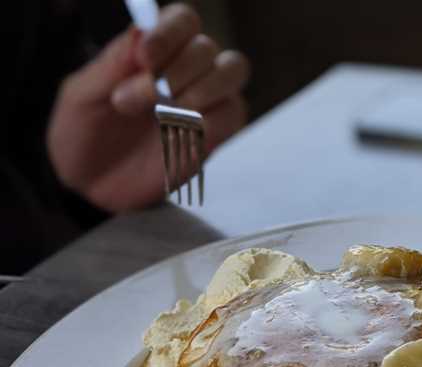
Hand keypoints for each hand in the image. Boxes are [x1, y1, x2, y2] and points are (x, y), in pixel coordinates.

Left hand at [47, 4, 249, 211]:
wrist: (90, 185)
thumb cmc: (83, 133)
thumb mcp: (82, 95)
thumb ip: (111, 64)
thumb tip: (140, 31)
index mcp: (154, 50)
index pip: (182, 20)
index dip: (169, 33)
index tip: (145, 59)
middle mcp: (186, 70)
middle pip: (206, 47)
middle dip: (173, 72)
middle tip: (129, 102)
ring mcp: (206, 102)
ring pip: (232, 71)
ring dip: (200, 90)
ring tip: (162, 116)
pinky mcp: (216, 135)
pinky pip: (232, 114)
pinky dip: (208, 121)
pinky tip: (176, 134)